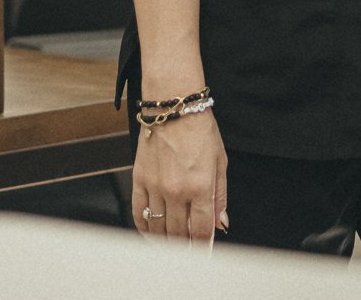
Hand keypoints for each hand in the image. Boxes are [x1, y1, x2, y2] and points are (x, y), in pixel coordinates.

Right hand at [131, 109, 227, 241]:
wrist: (174, 107)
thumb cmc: (199, 129)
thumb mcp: (220, 161)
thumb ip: (220, 195)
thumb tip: (221, 222)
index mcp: (201, 186)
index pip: (201, 230)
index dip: (203, 246)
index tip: (204, 251)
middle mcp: (177, 190)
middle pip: (179, 234)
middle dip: (184, 248)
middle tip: (188, 252)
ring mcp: (156, 187)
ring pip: (158, 228)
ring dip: (165, 242)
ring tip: (172, 246)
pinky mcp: (139, 180)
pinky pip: (139, 213)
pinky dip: (145, 228)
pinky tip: (151, 234)